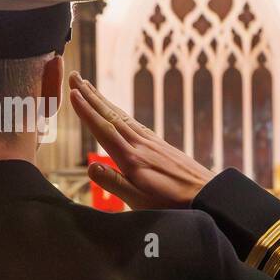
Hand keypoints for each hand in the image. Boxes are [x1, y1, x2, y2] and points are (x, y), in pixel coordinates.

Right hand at [68, 70, 214, 209]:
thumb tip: (90, 168)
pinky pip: (133, 122)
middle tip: (74, 76)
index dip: (86, 111)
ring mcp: (151, 142)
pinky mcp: (159, 144)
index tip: (72, 93)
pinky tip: (116, 111)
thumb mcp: (139, 200)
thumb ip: (114, 183)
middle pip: (110, 115)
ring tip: (88, 87)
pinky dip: (119, 112)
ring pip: (121, 116)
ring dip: (102, 100)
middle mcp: (140, 144)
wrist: (208, 194)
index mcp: (131, 158)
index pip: (104, 129)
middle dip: (90, 95)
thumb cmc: (172, 203)